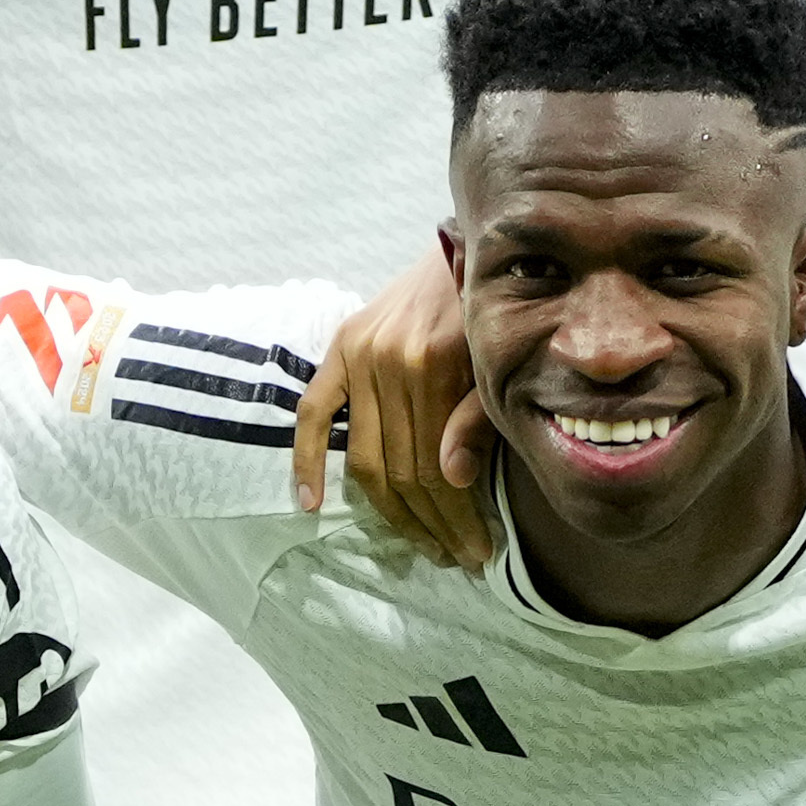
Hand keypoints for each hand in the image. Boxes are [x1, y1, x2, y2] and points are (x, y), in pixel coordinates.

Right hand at [308, 253, 493, 567]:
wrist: (467, 248)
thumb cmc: (493, 312)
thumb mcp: (500, 365)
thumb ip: (477, 420)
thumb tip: (452, 481)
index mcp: (436, 364)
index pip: (435, 466)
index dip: (455, 517)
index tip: (478, 551)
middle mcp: (390, 361)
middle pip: (400, 469)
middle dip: (430, 524)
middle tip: (454, 556)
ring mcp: (359, 355)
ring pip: (364, 456)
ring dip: (391, 510)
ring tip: (421, 544)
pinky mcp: (340, 346)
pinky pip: (313, 412)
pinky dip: (306, 458)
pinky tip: (311, 503)